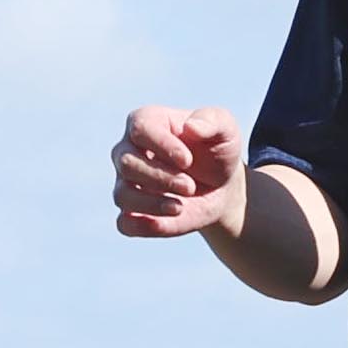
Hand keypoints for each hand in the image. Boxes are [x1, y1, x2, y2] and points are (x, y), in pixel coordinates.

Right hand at [111, 105, 246, 239]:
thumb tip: (191, 127)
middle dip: (161, 177)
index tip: (188, 160)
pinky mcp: (134, 212)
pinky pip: (124, 224)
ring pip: (123, 195)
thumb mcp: (225, 128)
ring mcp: (126, 183)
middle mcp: (128, 151)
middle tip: (190, 186)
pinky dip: (141, 226)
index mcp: (146, 122)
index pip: (139, 129)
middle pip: (128, 164)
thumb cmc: (217, 148)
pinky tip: (164, 222)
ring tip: (180, 206)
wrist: (221, 184)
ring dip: (152, 203)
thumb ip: (212, 121)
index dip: (162, 145)